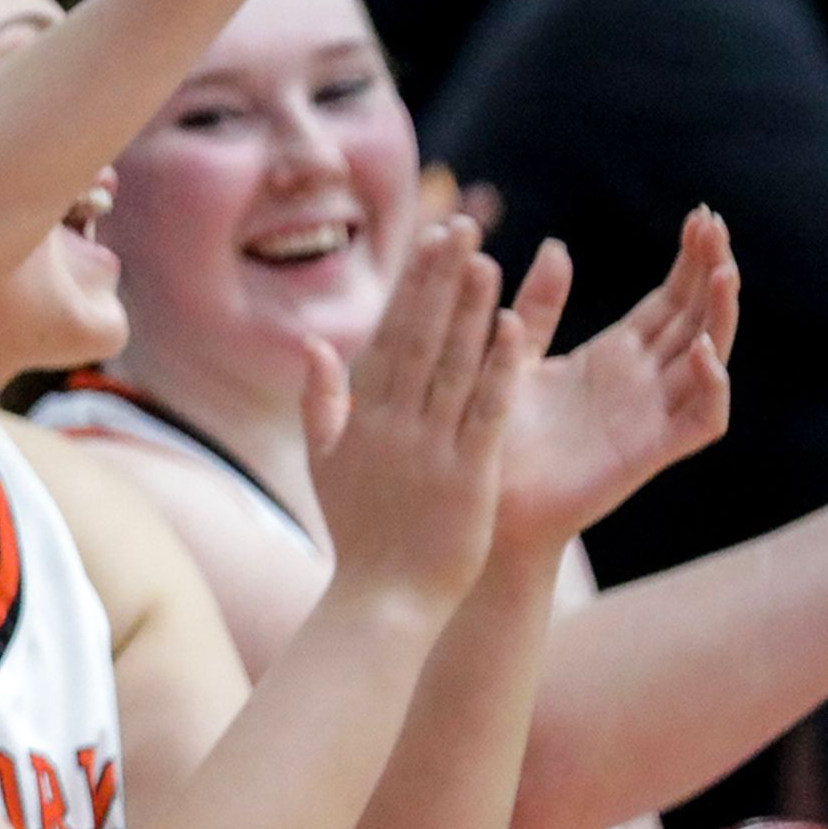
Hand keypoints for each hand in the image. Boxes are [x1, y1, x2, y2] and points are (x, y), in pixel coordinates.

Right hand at [311, 217, 526, 616]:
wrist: (381, 601)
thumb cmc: (358, 535)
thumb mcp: (324, 463)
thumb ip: (318, 400)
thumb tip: (313, 344)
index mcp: (362, 417)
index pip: (390, 335)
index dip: (412, 285)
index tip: (432, 240)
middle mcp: (393, 424)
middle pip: (420, 338)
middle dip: (441, 280)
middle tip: (462, 227)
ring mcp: (431, 447)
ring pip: (454, 365)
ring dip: (470, 310)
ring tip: (488, 259)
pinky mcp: (469, 474)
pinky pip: (486, 411)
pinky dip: (500, 369)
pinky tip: (514, 329)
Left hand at [496, 210, 734, 549]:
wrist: (480, 505)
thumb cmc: (493, 435)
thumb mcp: (513, 356)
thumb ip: (538, 307)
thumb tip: (557, 245)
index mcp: (612, 358)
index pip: (668, 300)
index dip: (688, 261)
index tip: (700, 214)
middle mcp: (640, 384)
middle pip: (695, 319)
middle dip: (712, 272)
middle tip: (715, 224)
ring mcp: (649, 417)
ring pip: (710, 360)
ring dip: (722, 317)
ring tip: (724, 273)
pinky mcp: (648, 454)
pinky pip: (701, 420)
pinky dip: (711, 386)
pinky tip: (702, 351)